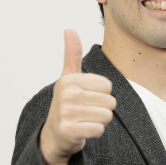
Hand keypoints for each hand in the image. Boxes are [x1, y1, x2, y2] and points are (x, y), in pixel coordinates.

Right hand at [39, 30, 116, 164]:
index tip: (87, 98)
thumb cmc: (66, 104)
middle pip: (110, 101)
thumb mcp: (68, 78)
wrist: (55, 134)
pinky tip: (83, 130)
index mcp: (70, 80)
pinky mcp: (69, 130)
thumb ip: (72, 55)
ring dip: (100, 121)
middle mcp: (67, 94)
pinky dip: (95, 132)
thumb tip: (69, 30)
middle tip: (87, 111)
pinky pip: (99, 129)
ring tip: (85, 120)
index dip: (102, 94)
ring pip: (106, 116)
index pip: (107, 86)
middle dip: (103, 109)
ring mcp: (66, 113)